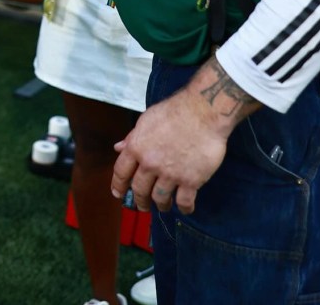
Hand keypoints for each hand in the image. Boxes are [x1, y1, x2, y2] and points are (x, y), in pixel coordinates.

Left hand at [111, 58, 257, 214]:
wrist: (202, 112)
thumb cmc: (174, 111)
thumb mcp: (146, 119)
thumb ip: (133, 137)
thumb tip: (118, 148)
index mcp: (136, 147)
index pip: (121, 171)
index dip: (118, 184)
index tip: (117, 194)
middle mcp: (150, 164)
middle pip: (140, 189)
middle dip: (140, 200)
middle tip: (142, 206)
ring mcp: (170, 174)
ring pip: (160, 198)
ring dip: (161, 205)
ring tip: (164, 206)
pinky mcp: (191, 181)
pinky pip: (184, 202)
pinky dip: (184, 208)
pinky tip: (185, 207)